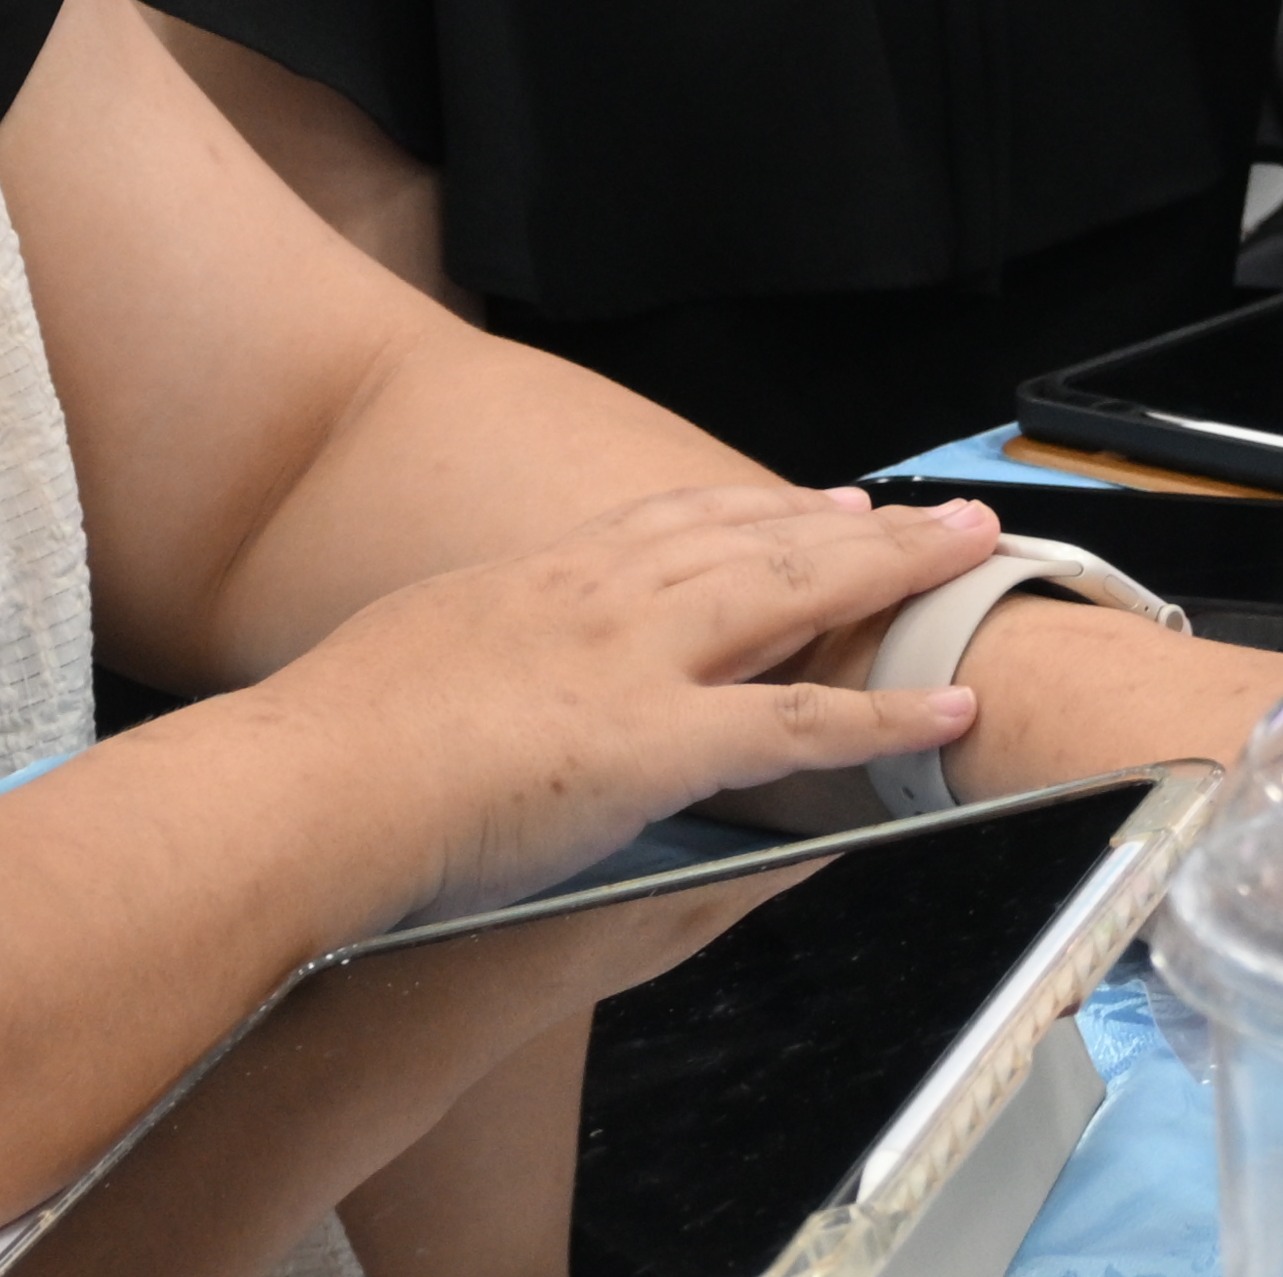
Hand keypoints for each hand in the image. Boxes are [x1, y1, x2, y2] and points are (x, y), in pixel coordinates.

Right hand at [262, 485, 1002, 916]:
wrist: (311, 782)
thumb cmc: (335, 743)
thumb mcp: (413, 659)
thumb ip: (474, 658)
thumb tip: (487, 674)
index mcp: (539, 576)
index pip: (675, 522)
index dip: (758, 510)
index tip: (816, 499)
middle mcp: (602, 595)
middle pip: (759, 533)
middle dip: (857, 519)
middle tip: (935, 512)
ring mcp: (636, 660)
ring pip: (799, 593)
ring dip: (896, 572)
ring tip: (971, 559)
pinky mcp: (658, 741)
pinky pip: (801, 725)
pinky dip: (885, 716)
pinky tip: (949, 706)